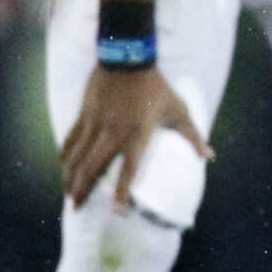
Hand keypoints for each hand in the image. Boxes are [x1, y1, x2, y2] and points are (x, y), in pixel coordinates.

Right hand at [60, 64, 212, 209]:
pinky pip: (70, 140)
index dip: (124, 192)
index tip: (120, 212)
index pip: (129, 170)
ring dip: (70, 177)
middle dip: (84, 190)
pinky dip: (65, 156)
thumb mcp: (179, 111)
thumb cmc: (157, 87)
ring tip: (68, 194)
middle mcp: (113, 134)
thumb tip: (209, 156)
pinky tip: (62, 167)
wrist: (127, 60)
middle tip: (79, 208)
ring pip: (77, 157)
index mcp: (137, 135)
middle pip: (93, 168)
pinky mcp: (84, 116)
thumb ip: (192, 136)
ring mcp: (95, 125)